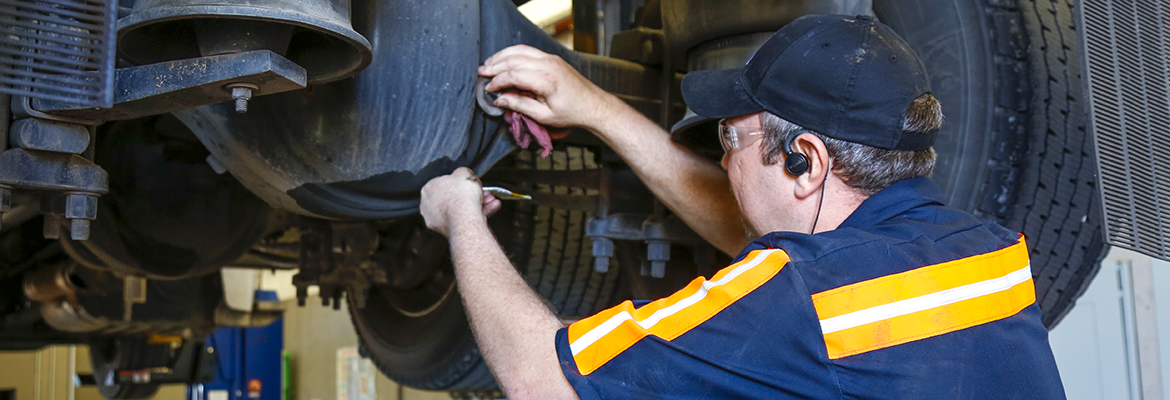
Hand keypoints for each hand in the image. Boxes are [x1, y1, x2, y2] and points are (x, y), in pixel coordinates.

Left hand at [420, 167, 501, 236]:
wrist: (465, 218)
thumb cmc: (461, 196)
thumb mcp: (464, 173)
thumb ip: (461, 172)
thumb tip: (462, 174)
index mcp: (429, 188)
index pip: (446, 184)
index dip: (461, 184)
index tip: (470, 185)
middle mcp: (429, 205)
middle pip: (454, 198)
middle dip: (472, 195)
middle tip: (483, 193)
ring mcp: (436, 220)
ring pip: (461, 209)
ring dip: (478, 204)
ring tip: (491, 201)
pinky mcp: (447, 230)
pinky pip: (464, 220)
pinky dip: (477, 215)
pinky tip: (490, 209)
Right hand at [479, 45, 615, 129]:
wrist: (593, 105)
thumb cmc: (572, 113)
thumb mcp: (544, 116)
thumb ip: (520, 106)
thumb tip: (500, 100)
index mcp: (546, 80)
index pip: (513, 75)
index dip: (498, 82)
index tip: (489, 90)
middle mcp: (548, 65)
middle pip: (513, 60)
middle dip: (494, 67)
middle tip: (481, 74)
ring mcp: (550, 58)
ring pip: (519, 51)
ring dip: (501, 56)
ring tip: (488, 64)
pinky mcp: (552, 58)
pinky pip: (528, 50)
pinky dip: (513, 53)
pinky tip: (504, 58)